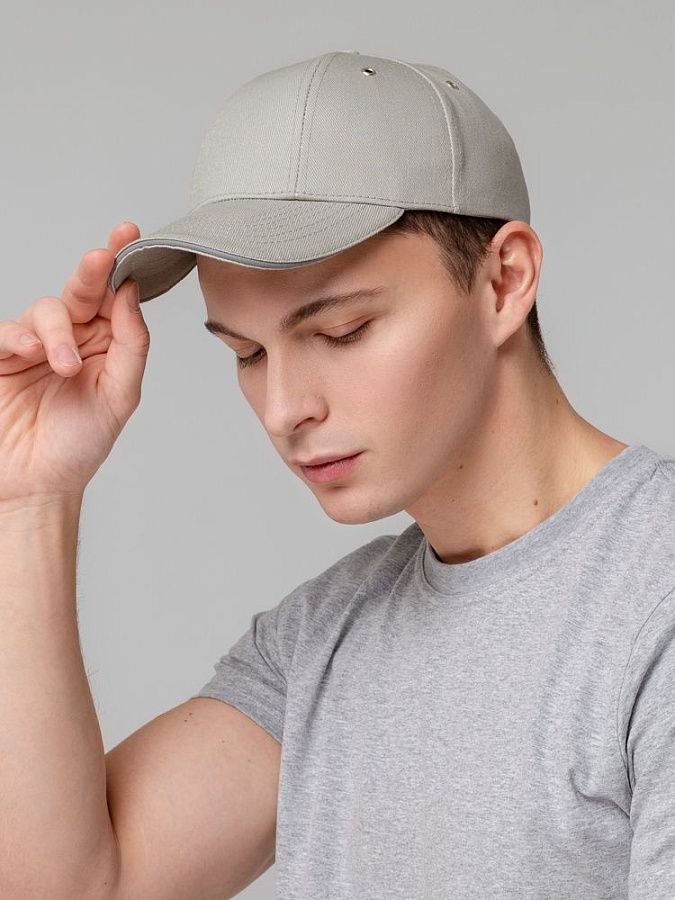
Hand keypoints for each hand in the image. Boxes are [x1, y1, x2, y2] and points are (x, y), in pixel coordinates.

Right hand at [0, 222, 149, 503]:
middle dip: (91, 272)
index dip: (120, 265)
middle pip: (81, 291)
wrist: (36, 485)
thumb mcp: (120, 396)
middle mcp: (72, 339)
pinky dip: (20, 337)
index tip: (128, 234)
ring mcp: (34, 346)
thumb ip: (131, 344)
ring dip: (58, 333)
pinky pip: (7, 331)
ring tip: (65, 367)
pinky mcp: (1, 357)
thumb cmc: (79, 445)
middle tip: (100, 259)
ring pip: (46, 309)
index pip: (114, 297)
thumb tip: (131, 294)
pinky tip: (33, 354)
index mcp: (105, 345)